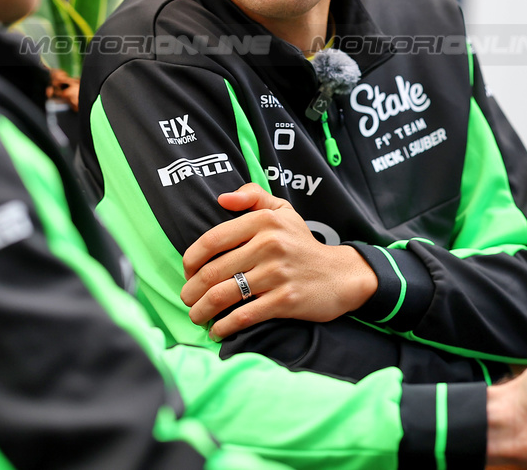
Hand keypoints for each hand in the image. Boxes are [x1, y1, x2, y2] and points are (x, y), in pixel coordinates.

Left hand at [180, 183, 377, 338]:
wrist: (340, 275)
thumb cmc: (302, 243)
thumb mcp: (282, 210)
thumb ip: (253, 196)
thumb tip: (222, 199)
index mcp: (264, 221)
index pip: (213, 239)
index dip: (192, 259)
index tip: (187, 271)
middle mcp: (269, 245)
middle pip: (214, 270)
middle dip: (192, 290)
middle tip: (186, 298)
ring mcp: (277, 274)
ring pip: (224, 294)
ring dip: (202, 310)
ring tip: (196, 316)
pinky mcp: (285, 300)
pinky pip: (244, 315)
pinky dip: (224, 326)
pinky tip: (216, 331)